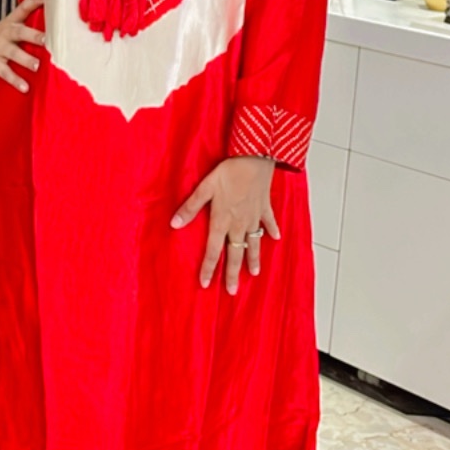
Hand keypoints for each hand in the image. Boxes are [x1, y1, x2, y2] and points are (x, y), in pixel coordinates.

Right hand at [0, 0, 45, 92]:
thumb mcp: (11, 27)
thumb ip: (30, 26)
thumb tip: (58, 28)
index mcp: (12, 22)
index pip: (23, 8)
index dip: (34, 1)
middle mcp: (6, 33)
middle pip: (19, 31)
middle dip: (33, 35)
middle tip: (46, 39)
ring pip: (13, 52)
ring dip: (26, 59)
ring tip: (37, 66)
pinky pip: (5, 72)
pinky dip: (15, 80)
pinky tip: (25, 87)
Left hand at [171, 156, 279, 294]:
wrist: (255, 158)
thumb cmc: (229, 171)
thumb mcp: (204, 188)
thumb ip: (190, 207)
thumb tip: (175, 224)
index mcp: (222, 220)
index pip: (212, 250)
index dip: (208, 268)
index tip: (205, 284)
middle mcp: (239, 224)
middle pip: (235, 254)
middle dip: (232, 274)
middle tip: (232, 291)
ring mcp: (254, 217)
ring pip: (253, 244)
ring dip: (253, 259)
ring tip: (254, 273)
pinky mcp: (265, 207)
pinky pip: (269, 223)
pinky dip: (271, 231)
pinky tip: (275, 239)